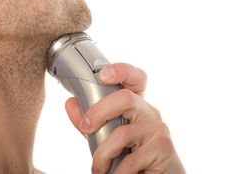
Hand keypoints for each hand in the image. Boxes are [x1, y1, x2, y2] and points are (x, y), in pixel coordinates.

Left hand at [64, 63, 184, 173]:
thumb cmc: (132, 158)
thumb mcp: (107, 138)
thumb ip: (90, 122)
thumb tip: (70, 103)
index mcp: (136, 106)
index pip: (135, 78)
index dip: (121, 70)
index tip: (102, 75)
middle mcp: (149, 112)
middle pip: (126, 98)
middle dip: (99, 111)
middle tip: (86, 127)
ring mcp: (158, 129)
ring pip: (123, 133)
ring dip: (103, 154)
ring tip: (97, 169)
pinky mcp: (163, 148)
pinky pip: (131, 159)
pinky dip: (117, 172)